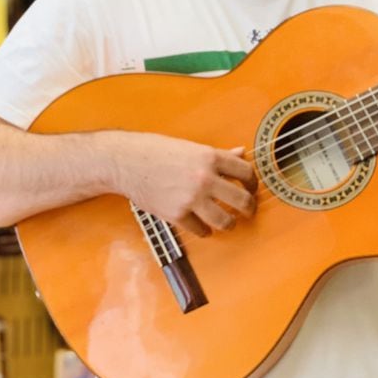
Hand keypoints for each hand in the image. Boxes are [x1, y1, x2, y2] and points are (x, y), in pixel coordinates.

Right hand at [104, 132, 256, 237]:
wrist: (125, 161)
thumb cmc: (153, 150)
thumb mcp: (188, 147)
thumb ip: (217, 154)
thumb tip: (240, 152)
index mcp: (209, 157)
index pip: (246, 172)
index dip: (253, 182)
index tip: (250, 188)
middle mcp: (204, 178)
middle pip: (243, 200)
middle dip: (249, 208)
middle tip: (248, 210)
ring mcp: (191, 198)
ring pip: (225, 221)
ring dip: (230, 224)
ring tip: (227, 222)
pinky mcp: (177, 214)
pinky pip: (201, 230)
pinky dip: (204, 231)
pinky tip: (202, 226)